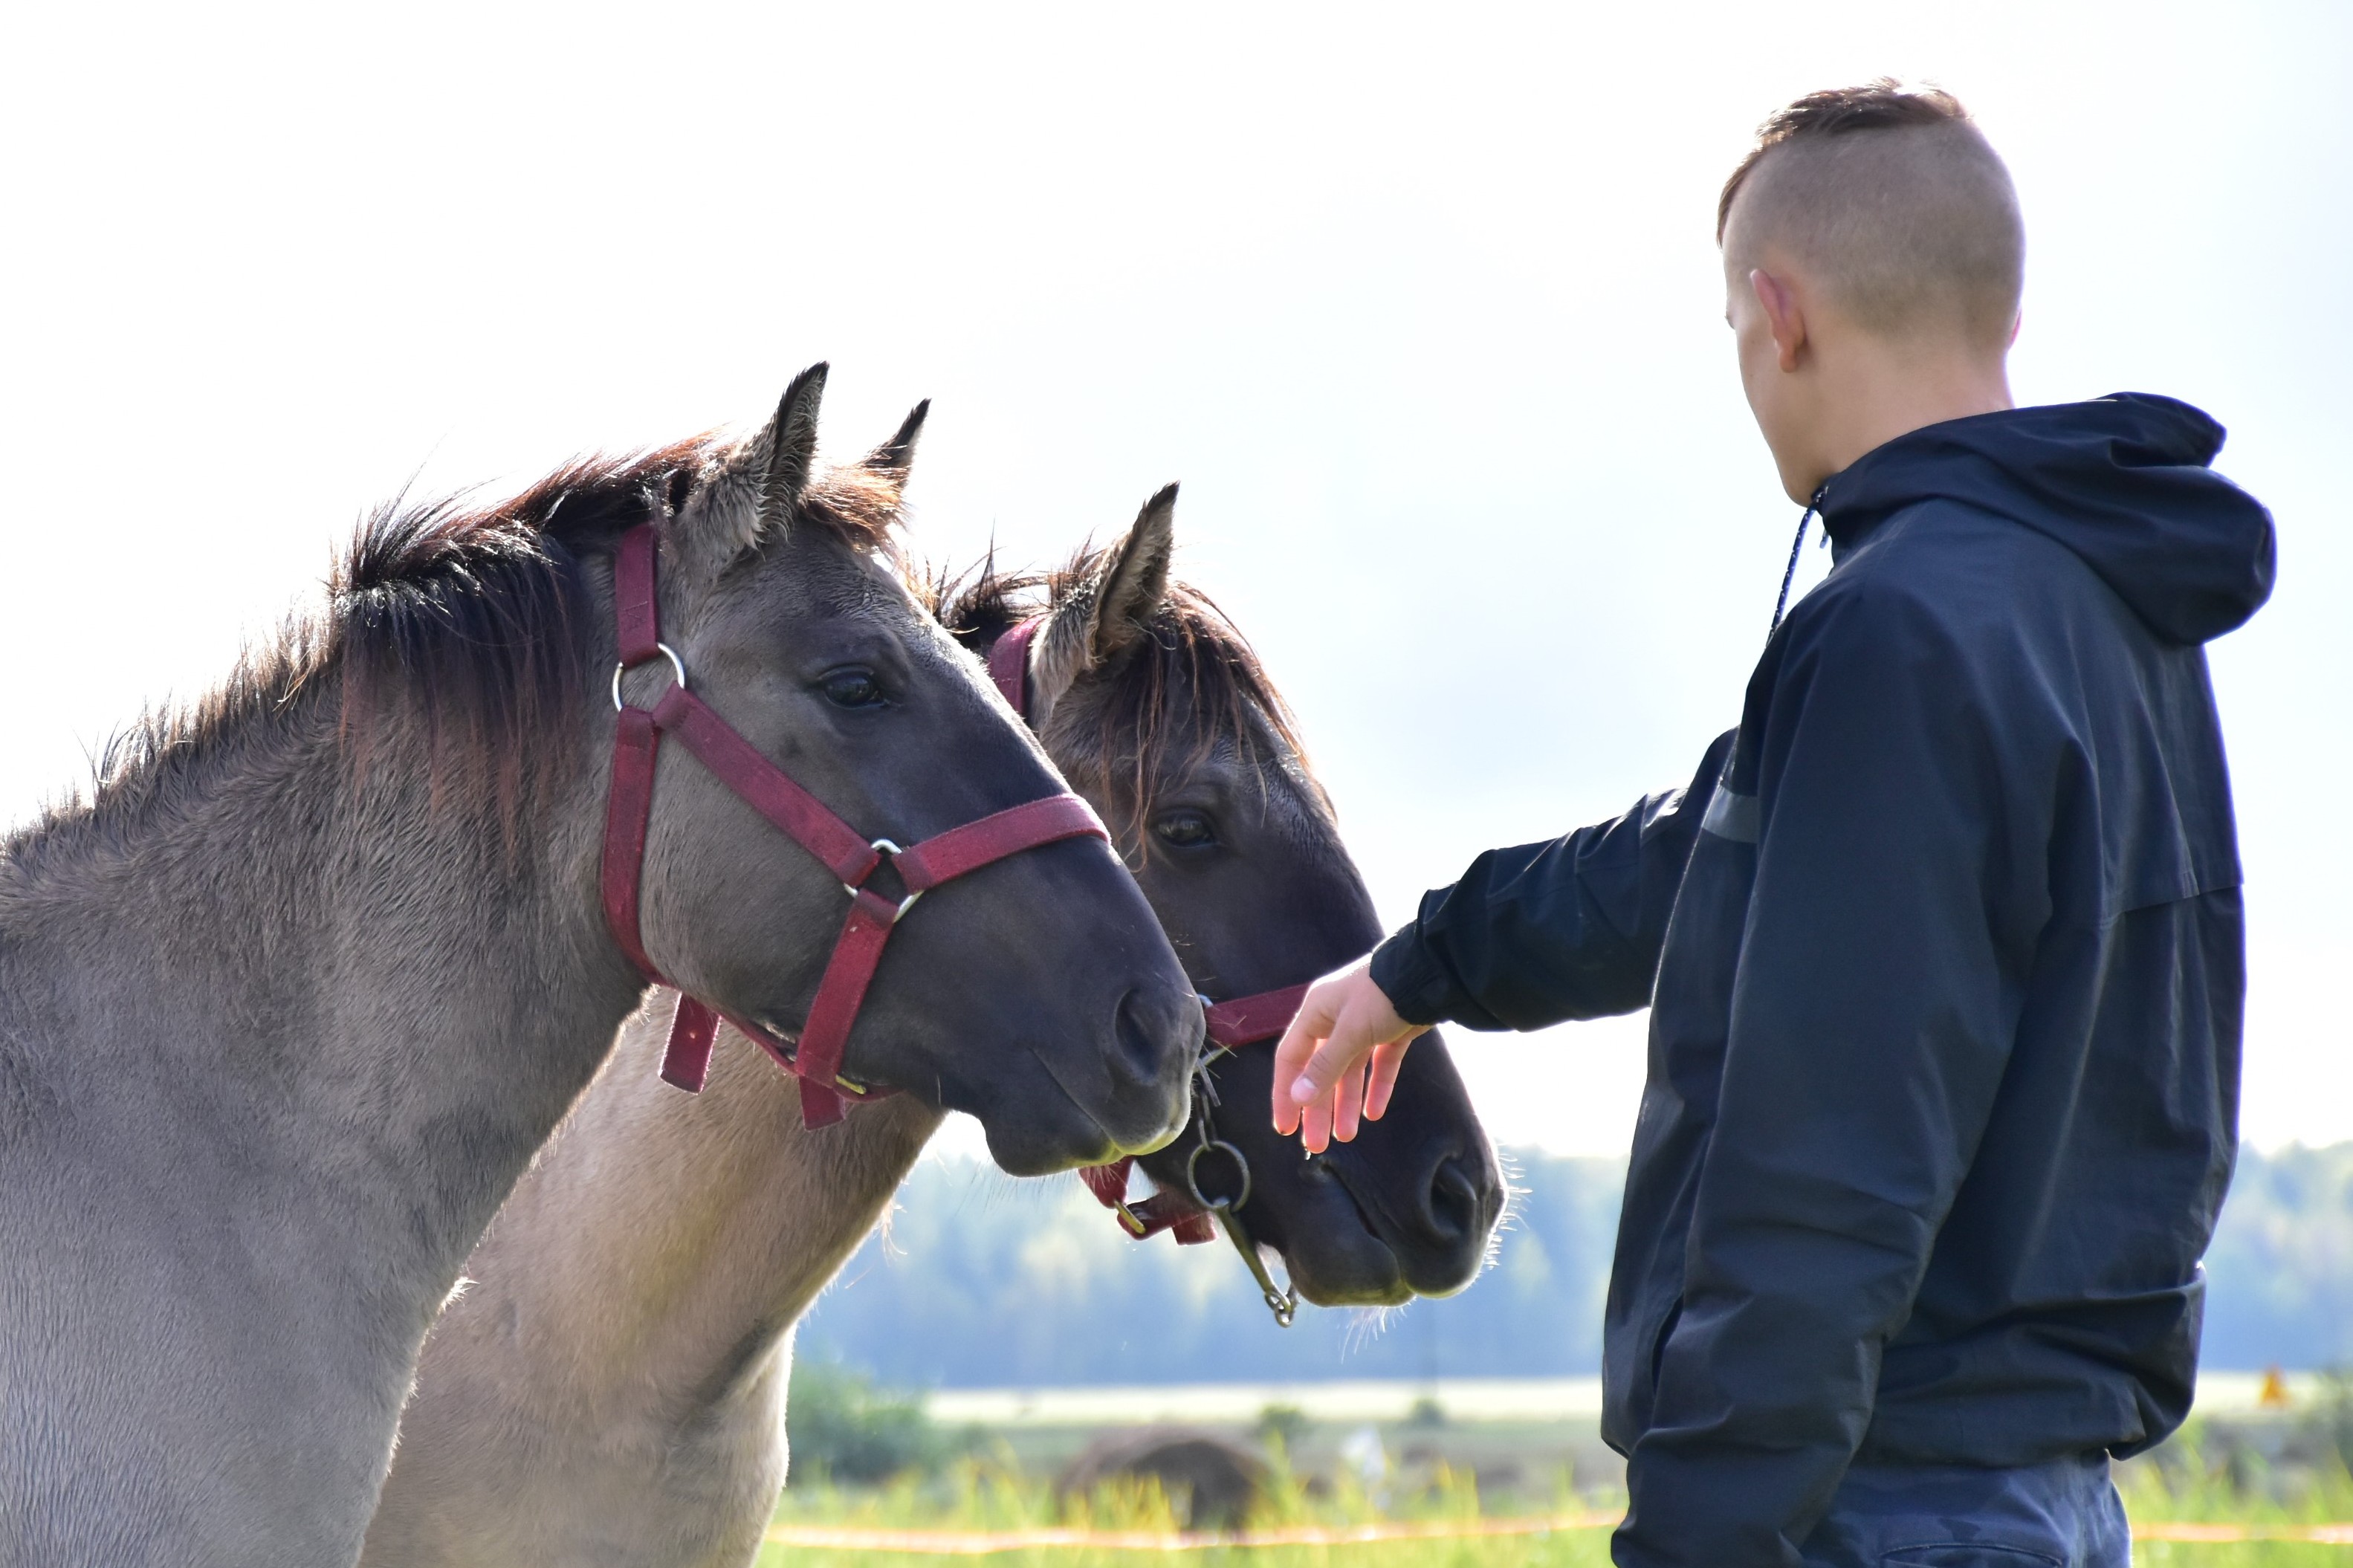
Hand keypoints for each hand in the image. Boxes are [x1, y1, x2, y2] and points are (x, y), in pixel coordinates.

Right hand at [1270, 957, 1429, 1153]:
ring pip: (1350, 1071)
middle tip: (1315, 1145)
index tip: (1285, 1128)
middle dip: (1318, 1108)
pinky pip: (1380, 1065)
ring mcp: (1365, 1025)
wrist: (1431, 972)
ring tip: (1346, 1136)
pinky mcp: (1392, 1030)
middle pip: (1320, 1071)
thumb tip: (1297, 1097)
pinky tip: (1374, 1112)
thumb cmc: (1382, 994)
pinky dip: (1377, 1087)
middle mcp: (1336, 1019)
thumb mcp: (1350, 1031)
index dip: (1285, 1094)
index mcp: (1316, 1012)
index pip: (1291, 1059)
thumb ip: (1325, 1066)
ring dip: (1346, 1103)